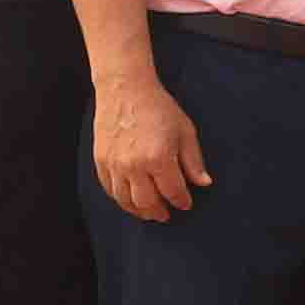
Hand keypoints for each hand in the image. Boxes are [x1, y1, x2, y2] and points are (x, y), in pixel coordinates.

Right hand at [94, 76, 211, 222]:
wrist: (125, 89)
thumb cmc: (158, 107)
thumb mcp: (185, 131)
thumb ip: (193, 161)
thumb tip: (204, 183)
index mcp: (158, 158)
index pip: (173, 191)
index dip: (181, 201)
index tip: (185, 204)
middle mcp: (134, 166)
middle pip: (147, 203)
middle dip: (159, 212)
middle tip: (166, 215)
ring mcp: (114, 165)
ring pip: (125, 201)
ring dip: (138, 211)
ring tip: (149, 212)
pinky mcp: (101, 161)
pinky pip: (109, 190)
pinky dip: (120, 199)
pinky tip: (130, 199)